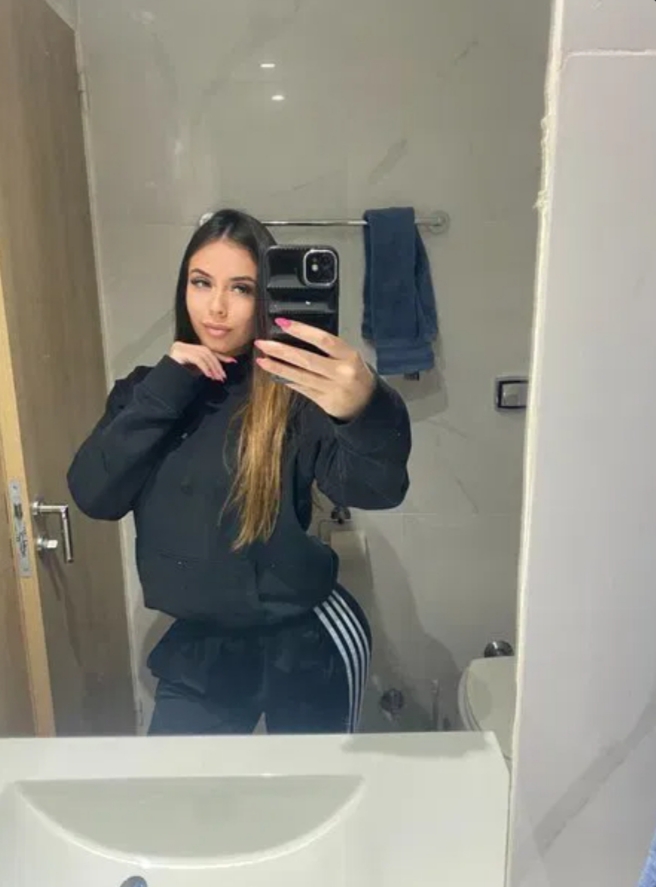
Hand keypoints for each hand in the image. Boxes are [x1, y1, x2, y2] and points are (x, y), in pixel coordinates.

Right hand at [169, 342, 235, 381]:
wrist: (164, 383)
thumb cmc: (179, 378)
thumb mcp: (195, 371)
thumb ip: (206, 367)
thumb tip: (220, 369)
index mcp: (189, 348)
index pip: (208, 351)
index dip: (221, 356)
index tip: (232, 361)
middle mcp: (184, 345)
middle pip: (206, 352)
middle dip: (217, 365)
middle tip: (222, 376)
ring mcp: (180, 347)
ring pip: (203, 355)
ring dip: (212, 367)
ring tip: (216, 378)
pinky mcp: (178, 352)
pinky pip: (196, 359)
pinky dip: (205, 367)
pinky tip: (208, 376)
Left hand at [254, 319, 375, 420]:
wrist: (367, 404)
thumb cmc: (356, 374)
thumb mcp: (349, 356)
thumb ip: (328, 349)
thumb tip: (297, 336)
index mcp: (349, 355)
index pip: (323, 339)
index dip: (301, 330)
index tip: (282, 322)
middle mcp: (341, 372)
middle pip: (306, 359)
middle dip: (281, 350)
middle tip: (262, 343)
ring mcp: (332, 389)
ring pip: (300, 376)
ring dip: (278, 367)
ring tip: (262, 359)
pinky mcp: (324, 402)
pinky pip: (301, 389)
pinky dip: (287, 380)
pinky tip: (274, 374)